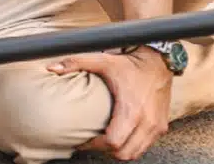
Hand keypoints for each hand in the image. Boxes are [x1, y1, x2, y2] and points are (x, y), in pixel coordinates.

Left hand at [48, 48, 172, 160]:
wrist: (159, 62)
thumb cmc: (131, 64)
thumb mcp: (103, 61)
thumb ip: (76, 63)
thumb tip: (52, 67)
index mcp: (131, 110)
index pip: (112, 142)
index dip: (95, 145)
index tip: (83, 141)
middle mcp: (146, 122)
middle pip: (124, 153)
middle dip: (105, 151)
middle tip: (92, 142)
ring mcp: (156, 126)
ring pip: (135, 153)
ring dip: (120, 151)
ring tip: (105, 141)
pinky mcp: (161, 126)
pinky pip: (145, 146)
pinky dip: (132, 146)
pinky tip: (121, 136)